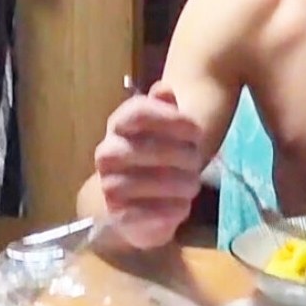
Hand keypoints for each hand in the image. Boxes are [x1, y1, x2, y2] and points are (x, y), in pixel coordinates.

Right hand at [93, 82, 204, 248]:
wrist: (136, 204)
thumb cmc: (155, 159)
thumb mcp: (164, 129)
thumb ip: (165, 108)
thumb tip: (164, 90)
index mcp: (119, 125)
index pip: (139, 112)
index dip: (172, 120)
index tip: (196, 132)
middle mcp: (108, 153)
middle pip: (150, 149)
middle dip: (183, 156)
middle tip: (197, 162)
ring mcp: (110, 185)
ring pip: (150, 183)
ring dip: (180, 184)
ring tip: (192, 185)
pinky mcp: (119, 216)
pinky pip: (148, 213)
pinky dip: (171, 210)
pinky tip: (182, 206)